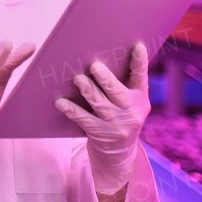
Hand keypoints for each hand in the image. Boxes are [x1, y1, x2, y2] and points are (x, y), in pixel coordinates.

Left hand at [55, 42, 150, 194]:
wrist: (119, 155)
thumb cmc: (120, 117)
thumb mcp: (129, 103)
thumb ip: (122, 84)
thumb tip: (100, 56)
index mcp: (140, 98)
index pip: (141, 77)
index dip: (140, 62)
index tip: (138, 46)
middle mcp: (131, 111)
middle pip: (117, 92)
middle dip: (105, 78)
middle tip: (93, 65)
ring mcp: (116, 125)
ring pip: (99, 104)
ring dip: (87, 90)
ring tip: (78, 79)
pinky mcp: (100, 134)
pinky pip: (83, 119)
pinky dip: (71, 110)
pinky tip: (60, 102)